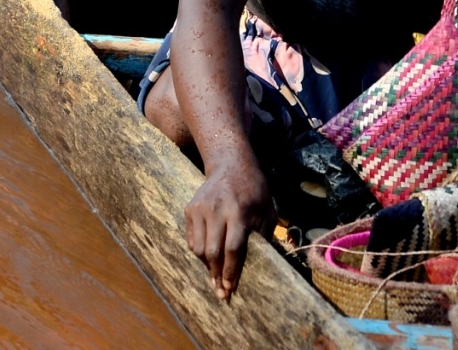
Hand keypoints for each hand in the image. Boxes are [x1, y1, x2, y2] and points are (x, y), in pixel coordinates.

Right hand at [184, 159, 274, 301]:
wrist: (231, 164)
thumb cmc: (254, 190)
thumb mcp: (267, 210)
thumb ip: (264, 237)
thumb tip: (262, 266)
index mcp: (238, 211)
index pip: (233, 248)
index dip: (231, 271)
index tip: (231, 288)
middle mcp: (217, 209)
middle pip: (213, 252)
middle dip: (217, 275)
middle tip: (222, 292)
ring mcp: (201, 208)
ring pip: (199, 248)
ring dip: (207, 266)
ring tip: (215, 276)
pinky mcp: (190, 208)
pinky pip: (192, 239)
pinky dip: (199, 252)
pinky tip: (209, 257)